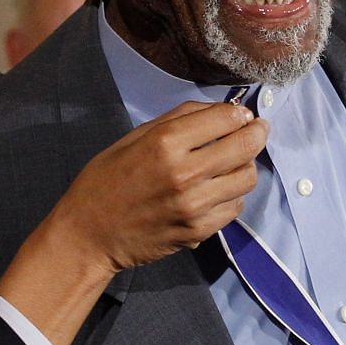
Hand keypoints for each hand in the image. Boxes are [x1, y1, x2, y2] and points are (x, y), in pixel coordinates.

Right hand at [44, 100, 265, 275]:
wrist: (89, 234)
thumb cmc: (105, 179)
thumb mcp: (134, 137)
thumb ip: (179, 119)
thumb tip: (222, 110)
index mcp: (165, 143)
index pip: (224, 118)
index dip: (239, 113)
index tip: (242, 114)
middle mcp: (185, 173)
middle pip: (245, 147)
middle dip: (256, 133)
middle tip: (256, 131)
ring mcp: (195, 206)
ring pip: (247, 178)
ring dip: (246, 165)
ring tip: (234, 162)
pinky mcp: (199, 231)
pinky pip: (235, 207)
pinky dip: (233, 194)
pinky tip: (219, 189)